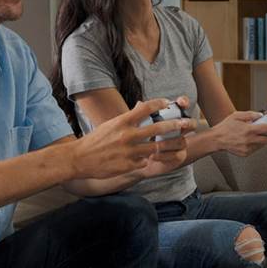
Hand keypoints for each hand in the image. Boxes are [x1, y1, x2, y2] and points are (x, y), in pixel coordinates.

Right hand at [73, 98, 189, 178]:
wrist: (79, 159)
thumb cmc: (95, 140)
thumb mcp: (111, 124)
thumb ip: (128, 118)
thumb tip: (141, 107)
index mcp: (122, 122)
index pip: (145, 108)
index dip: (160, 104)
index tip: (168, 102)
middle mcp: (127, 136)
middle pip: (158, 129)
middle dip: (176, 126)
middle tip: (187, 124)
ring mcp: (129, 152)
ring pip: (157, 148)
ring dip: (172, 145)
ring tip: (182, 144)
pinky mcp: (129, 165)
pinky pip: (146, 161)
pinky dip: (153, 159)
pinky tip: (159, 159)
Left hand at [140, 95, 196, 176]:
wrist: (140, 158)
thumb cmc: (141, 137)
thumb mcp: (139, 125)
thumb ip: (140, 114)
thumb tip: (139, 103)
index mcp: (171, 117)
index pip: (182, 106)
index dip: (184, 102)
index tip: (180, 102)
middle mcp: (179, 129)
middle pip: (191, 124)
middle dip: (188, 122)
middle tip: (181, 123)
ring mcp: (180, 143)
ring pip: (182, 141)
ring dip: (168, 143)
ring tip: (154, 145)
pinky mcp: (179, 156)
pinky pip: (176, 155)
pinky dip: (163, 155)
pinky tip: (152, 156)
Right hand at [211, 110, 266, 156]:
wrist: (216, 140)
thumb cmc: (225, 127)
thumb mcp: (237, 116)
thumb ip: (250, 115)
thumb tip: (260, 115)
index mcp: (249, 130)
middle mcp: (249, 140)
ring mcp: (248, 148)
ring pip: (262, 145)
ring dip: (261, 140)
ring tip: (251, 135)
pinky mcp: (245, 153)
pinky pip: (255, 149)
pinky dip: (254, 145)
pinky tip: (246, 140)